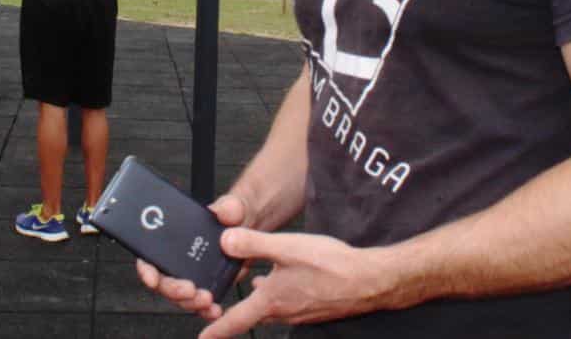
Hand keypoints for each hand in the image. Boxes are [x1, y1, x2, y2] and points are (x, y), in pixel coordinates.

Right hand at [137, 193, 249, 318]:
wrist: (249, 227)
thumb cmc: (233, 214)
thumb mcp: (232, 207)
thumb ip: (227, 207)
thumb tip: (222, 212)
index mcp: (174, 237)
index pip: (150, 255)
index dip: (146, 269)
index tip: (152, 279)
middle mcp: (179, 259)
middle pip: (164, 281)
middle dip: (174, 290)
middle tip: (190, 290)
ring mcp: (192, 274)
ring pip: (181, 296)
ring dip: (190, 303)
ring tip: (207, 301)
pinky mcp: (208, 285)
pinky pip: (200, 302)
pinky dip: (205, 310)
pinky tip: (215, 310)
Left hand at [196, 229, 389, 336]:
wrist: (368, 280)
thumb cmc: (331, 266)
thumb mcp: (286, 248)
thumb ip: (253, 244)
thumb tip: (225, 241)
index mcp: (271, 301)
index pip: (235, 321)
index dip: (215, 330)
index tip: (202, 337)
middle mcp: (283, 313)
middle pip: (251, 317)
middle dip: (234, 314)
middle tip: (219, 308)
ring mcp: (299, 313)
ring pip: (269, 311)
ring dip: (257, 303)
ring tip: (249, 290)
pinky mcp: (312, 309)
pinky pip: (285, 306)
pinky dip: (275, 296)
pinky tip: (278, 281)